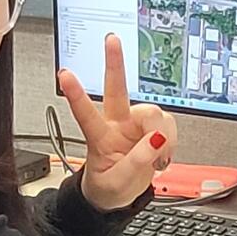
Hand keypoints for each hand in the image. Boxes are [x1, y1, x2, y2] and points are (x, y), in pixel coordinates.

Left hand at [57, 34, 177, 211]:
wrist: (119, 195)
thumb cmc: (110, 187)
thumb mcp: (118, 183)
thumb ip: (137, 163)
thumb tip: (156, 140)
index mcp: (99, 138)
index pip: (86, 114)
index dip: (76, 94)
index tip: (64, 74)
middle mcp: (117, 124)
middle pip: (116, 90)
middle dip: (115, 64)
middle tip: (112, 40)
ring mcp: (135, 125)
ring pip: (154, 113)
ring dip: (162, 133)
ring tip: (158, 158)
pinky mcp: (153, 128)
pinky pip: (169, 125)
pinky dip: (172, 140)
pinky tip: (163, 154)